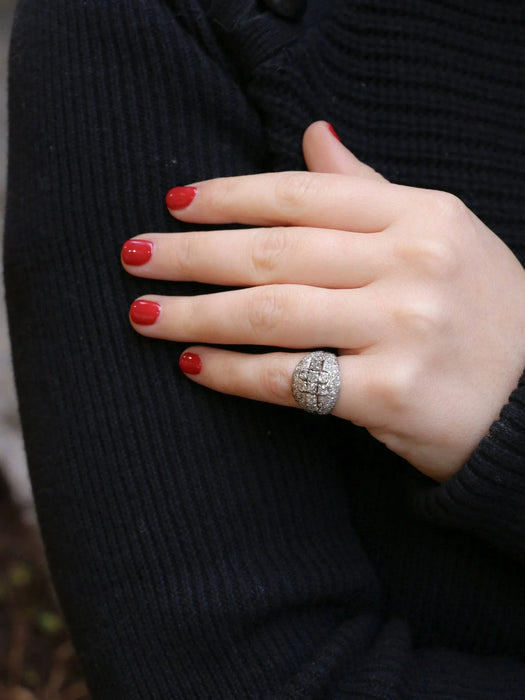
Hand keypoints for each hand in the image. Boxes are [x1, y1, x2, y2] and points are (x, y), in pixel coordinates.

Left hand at [121, 121, 524, 481]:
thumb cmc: (482, 313)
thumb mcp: (440, 235)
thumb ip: (370, 189)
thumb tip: (315, 136)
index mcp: (422, 215)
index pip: (304, 194)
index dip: (230, 196)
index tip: (176, 204)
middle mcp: (412, 263)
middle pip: (274, 251)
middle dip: (193, 254)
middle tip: (135, 258)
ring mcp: (403, 328)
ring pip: (272, 312)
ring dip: (197, 314)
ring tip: (146, 316)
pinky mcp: (391, 393)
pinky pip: (291, 377)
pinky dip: (234, 373)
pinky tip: (195, 367)